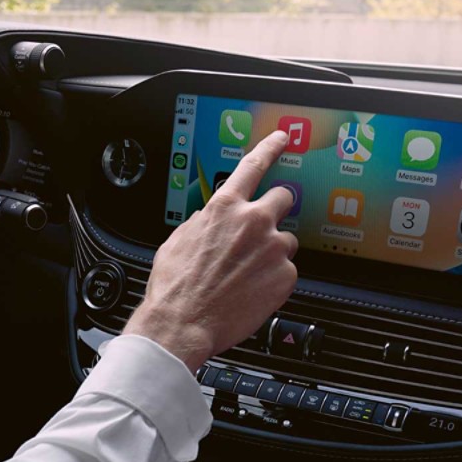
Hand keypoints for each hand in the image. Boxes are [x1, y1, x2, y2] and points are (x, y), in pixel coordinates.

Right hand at [124, 131, 298, 372]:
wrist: (182, 322)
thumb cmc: (175, 286)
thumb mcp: (179, 240)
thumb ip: (203, 222)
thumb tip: (211, 218)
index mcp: (224, 208)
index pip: (254, 165)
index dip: (271, 147)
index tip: (283, 138)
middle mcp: (253, 222)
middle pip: (284, 198)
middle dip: (275, 211)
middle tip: (263, 230)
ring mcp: (273, 249)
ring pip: (286, 240)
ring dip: (273, 252)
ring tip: (249, 274)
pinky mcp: (285, 277)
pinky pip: (287, 272)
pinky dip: (274, 281)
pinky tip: (253, 291)